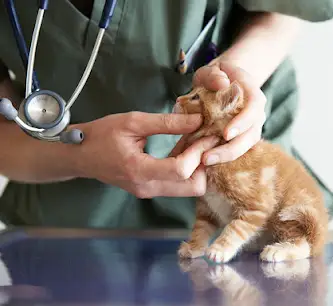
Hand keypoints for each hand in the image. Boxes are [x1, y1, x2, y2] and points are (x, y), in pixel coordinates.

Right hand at [71, 112, 218, 197]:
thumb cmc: (101, 135)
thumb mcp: (132, 122)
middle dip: (205, 163)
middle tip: (205, 140)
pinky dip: (188, 168)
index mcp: (140, 170)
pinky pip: (178, 184)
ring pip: (189, 188)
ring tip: (195, 141)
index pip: (181, 170)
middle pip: (193, 187)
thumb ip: (166, 123)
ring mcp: (150, 192)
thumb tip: (197, 120)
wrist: (80, 156)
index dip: (198, 152)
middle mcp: (148, 187)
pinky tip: (184, 147)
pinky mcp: (151, 190)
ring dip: (198, 166)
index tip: (205, 133)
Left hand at [192, 61, 266, 164]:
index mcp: (252, 93)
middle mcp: (256, 113)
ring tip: (203, 161)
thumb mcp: (210, 70)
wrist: (222, 82)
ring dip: (225, 156)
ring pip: (245, 146)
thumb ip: (213, 75)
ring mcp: (251, 127)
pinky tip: (205, 161)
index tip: (225, 134)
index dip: (242, 122)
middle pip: (251, 135)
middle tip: (207, 158)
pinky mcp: (241, 138)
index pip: (254, 108)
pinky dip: (222, 156)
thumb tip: (221, 84)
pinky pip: (236, 150)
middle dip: (231, 149)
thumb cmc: (215, 77)